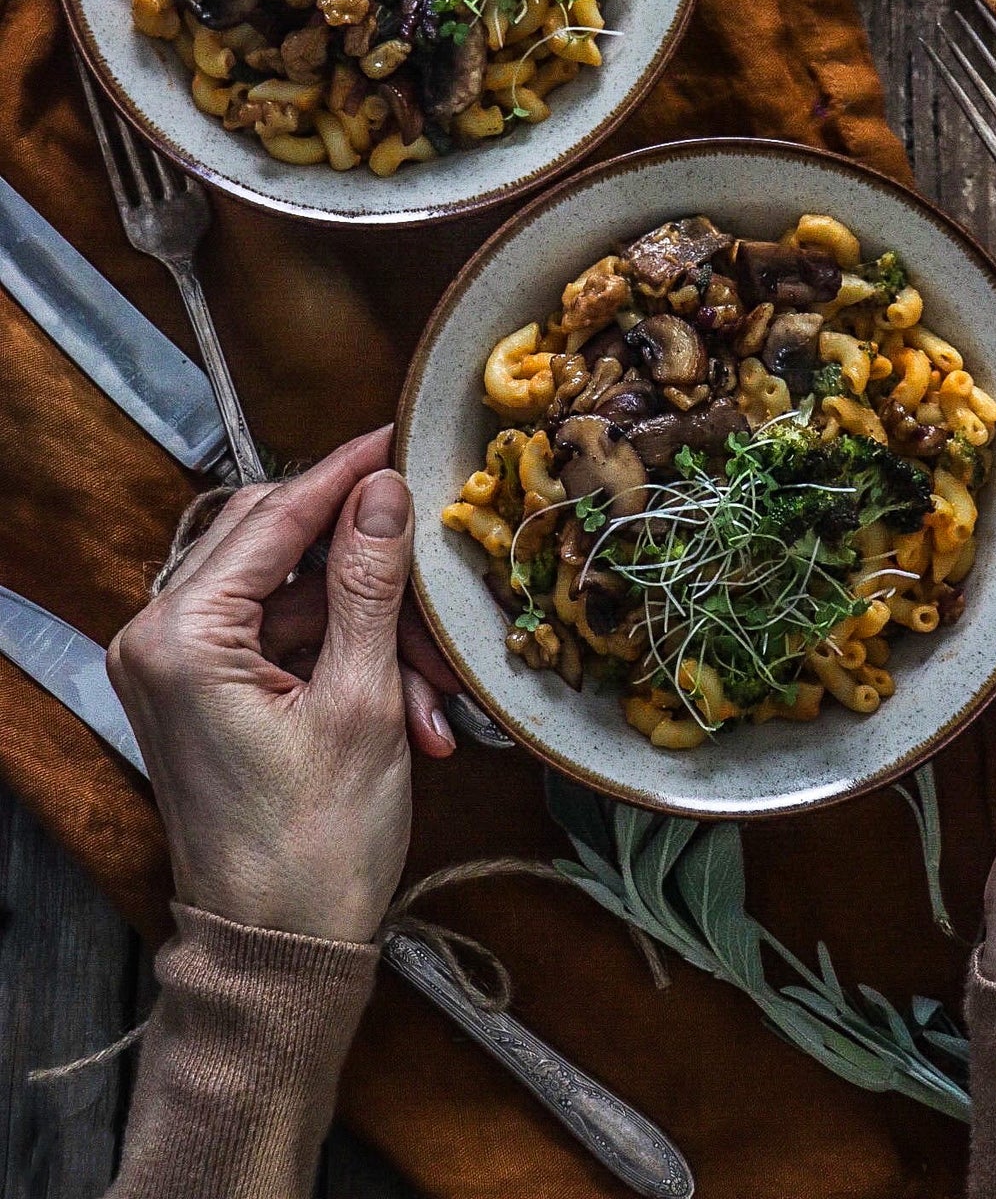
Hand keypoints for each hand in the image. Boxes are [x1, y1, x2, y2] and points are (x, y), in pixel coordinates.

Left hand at [109, 428, 432, 942]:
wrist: (278, 958)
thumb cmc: (313, 846)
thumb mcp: (362, 701)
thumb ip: (370, 584)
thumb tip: (383, 490)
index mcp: (180, 635)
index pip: (273, 516)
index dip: (344, 474)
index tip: (397, 436)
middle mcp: (161, 639)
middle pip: (278, 547)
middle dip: (370, 571)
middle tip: (435, 577)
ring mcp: (180, 669)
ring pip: (296, 600)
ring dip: (373, 633)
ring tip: (433, 695)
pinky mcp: (206, 696)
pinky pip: (288, 644)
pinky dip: (352, 664)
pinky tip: (411, 710)